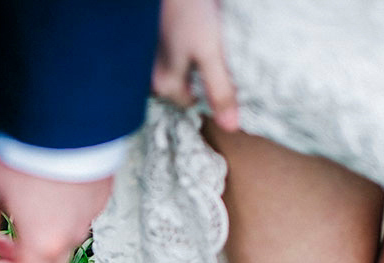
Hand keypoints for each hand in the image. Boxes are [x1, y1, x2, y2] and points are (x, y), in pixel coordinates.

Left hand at [0, 153, 112, 262]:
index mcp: (41, 244)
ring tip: (22, 216)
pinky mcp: (99, 197)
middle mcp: (70, 237)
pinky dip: (61, 219)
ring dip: (41, 239)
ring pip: (65, 242)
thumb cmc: (24, 155)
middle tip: (0, 241)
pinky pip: (79, 219)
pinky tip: (46, 197)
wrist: (64, 122)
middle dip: (21, 261)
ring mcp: (88, 218)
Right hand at [151, 0, 237, 131]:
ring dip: (196, 65)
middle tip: (214, 61)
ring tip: (205, 48)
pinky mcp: (160, 42)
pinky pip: (177, 57)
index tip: (224, 78)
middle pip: (184, 89)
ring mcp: (154, 58)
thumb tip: (230, 127)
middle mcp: (153, 75)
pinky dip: (189, 52)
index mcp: (164, 84)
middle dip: (201, 81)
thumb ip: (220, 90)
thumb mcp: (210, 53)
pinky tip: (194, 37)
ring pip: (180, 73)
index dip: (211, 95)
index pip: (192, 104)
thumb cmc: (188, 13)